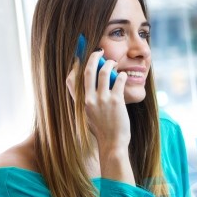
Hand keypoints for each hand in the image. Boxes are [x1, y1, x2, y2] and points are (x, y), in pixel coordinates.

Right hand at [66, 50, 134, 184]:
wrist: (112, 144)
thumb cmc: (103, 132)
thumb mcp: (89, 118)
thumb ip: (88, 104)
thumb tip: (93, 90)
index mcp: (82, 104)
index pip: (72, 81)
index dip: (74, 67)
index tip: (78, 58)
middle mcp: (90, 99)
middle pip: (88, 71)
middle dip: (93, 57)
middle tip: (99, 51)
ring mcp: (103, 100)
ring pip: (105, 72)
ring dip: (110, 63)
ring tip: (114, 62)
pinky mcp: (116, 101)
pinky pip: (119, 81)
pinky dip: (122, 76)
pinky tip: (124, 76)